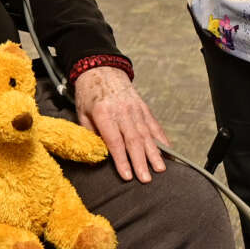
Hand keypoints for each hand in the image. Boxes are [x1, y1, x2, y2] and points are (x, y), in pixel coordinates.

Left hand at [73, 66, 167, 181]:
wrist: (101, 69)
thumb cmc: (89, 94)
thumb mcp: (82, 114)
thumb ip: (90, 134)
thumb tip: (97, 155)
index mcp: (104, 113)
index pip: (114, 141)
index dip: (122, 160)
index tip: (128, 176)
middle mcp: (122, 111)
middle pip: (134, 140)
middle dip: (141, 162)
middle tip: (146, 178)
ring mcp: (136, 109)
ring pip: (147, 134)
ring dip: (154, 154)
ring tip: (160, 169)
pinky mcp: (144, 107)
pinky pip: (154, 125)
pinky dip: (161, 139)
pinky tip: (167, 151)